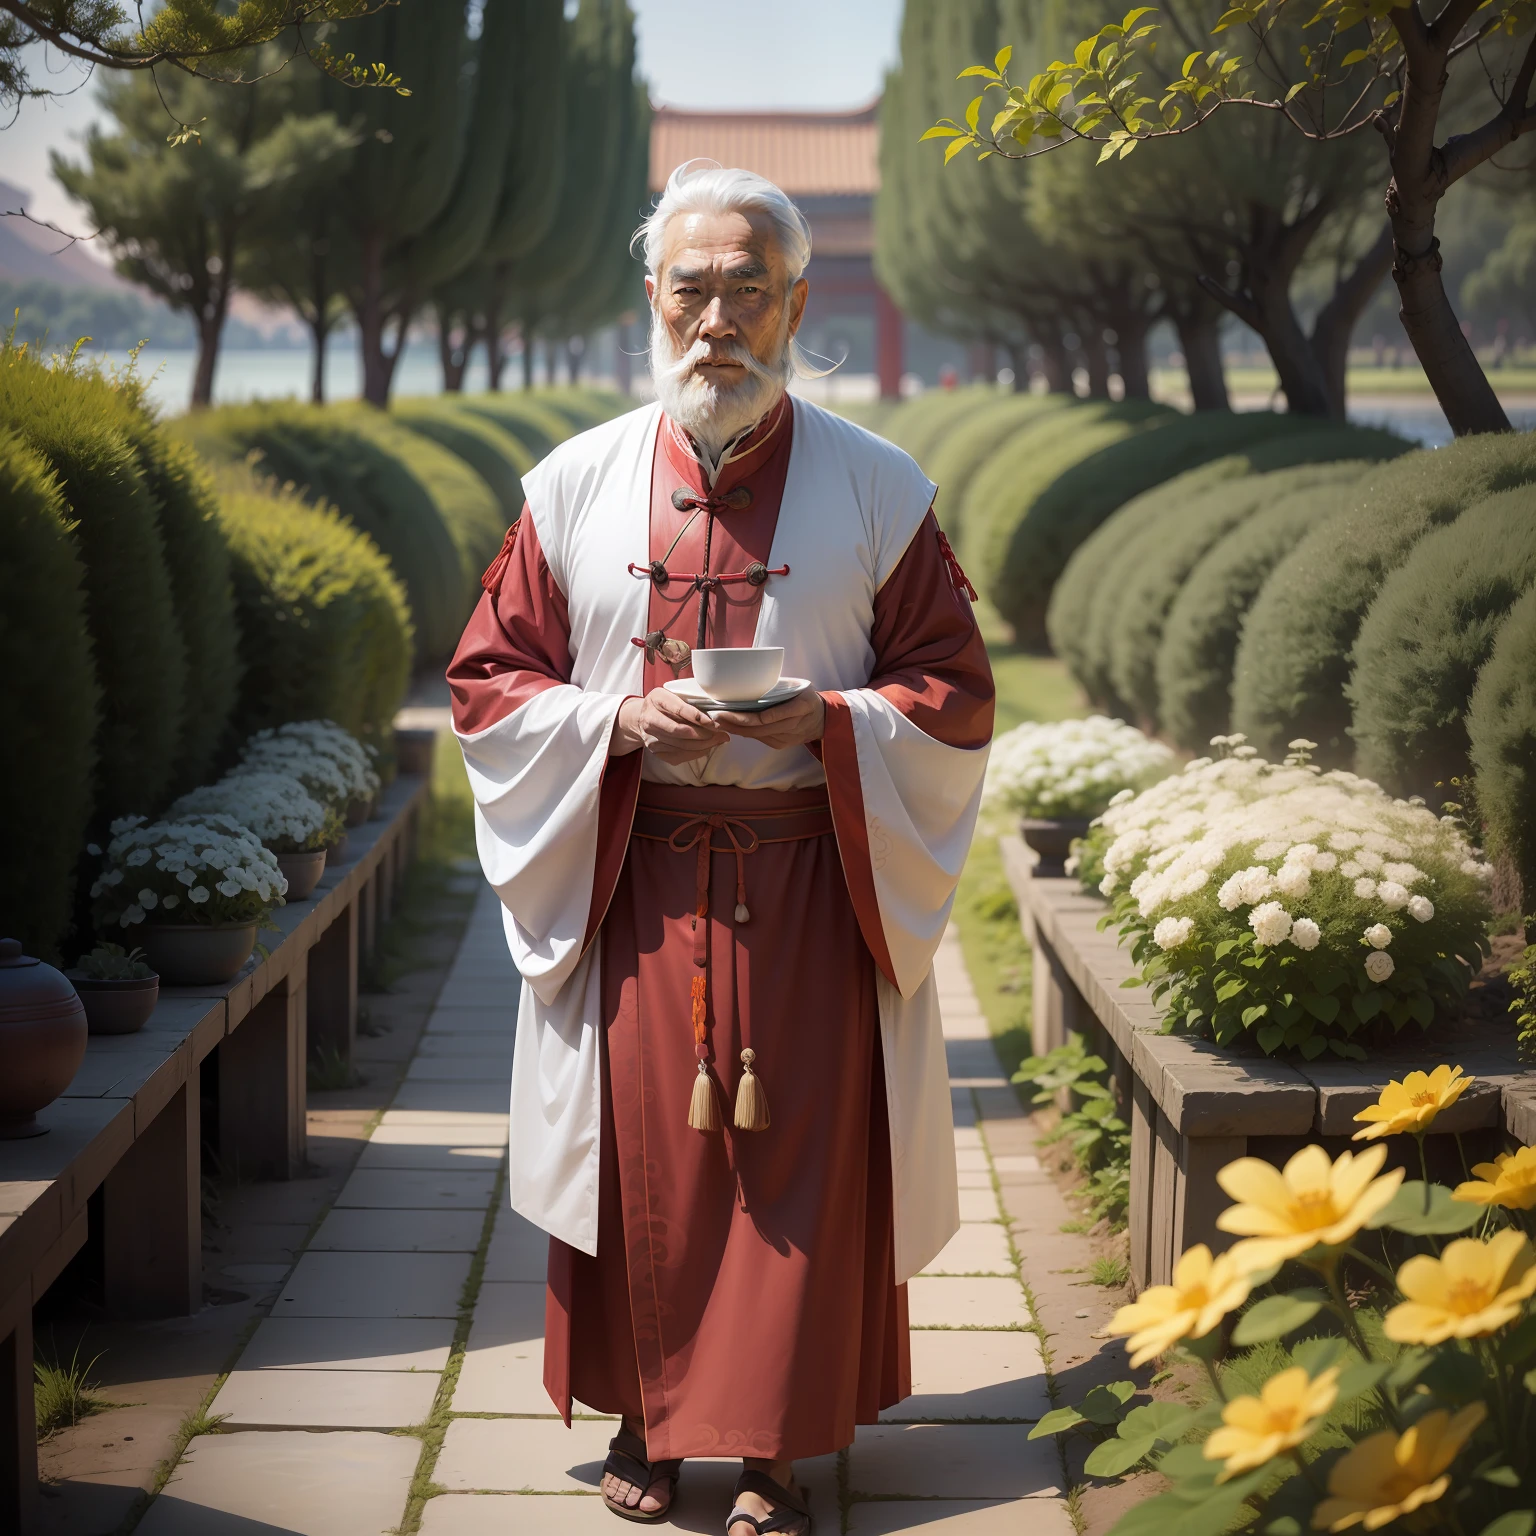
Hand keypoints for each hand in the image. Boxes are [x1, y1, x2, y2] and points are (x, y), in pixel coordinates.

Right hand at [611, 688, 728, 763]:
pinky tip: (706, 747)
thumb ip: (693, 701)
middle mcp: (650, 719)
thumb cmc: (666, 703)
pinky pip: (679, 756)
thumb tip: (719, 715)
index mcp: (657, 699)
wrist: (642, 717)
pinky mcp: (655, 751)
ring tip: (718, 739)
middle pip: (680, 731)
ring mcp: (651, 737)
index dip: (698, 717)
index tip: (713, 722)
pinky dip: (696, 753)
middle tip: (720, 732)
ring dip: (704, 744)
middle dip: (704, 734)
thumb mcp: (676, 694)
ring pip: (681, 745)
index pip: (679, 709)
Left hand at [713, 688, 826, 750]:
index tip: (725, 710)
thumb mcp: (799, 686)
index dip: (743, 717)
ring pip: (756, 735)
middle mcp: (792, 726)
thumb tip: (749, 678)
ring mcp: (786, 738)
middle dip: (733, 723)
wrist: (823, 720)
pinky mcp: (780, 744)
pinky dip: (744, 732)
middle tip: (714, 716)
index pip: (766, 716)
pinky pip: (759, 738)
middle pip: (757, 728)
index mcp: (799, 707)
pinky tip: (731, 726)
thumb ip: (778, 686)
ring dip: (735, 729)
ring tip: (717, 721)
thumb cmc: (807, 697)